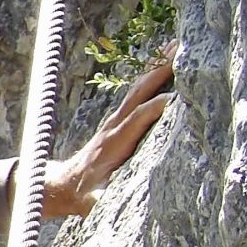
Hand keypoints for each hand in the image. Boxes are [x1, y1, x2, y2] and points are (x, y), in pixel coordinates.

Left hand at [43, 56, 174, 217]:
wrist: (66, 184)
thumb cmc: (86, 196)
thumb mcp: (94, 202)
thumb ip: (103, 200)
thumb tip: (111, 200)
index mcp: (113, 144)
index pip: (136, 121)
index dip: (153, 110)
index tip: (176, 99)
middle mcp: (115, 126)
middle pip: (139, 94)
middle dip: (158, 73)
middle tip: (180, 52)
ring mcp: (116, 120)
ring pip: (138, 88)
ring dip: (157, 66)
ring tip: (176, 45)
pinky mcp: (119, 119)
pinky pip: (138, 92)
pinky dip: (152, 74)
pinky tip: (164, 60)